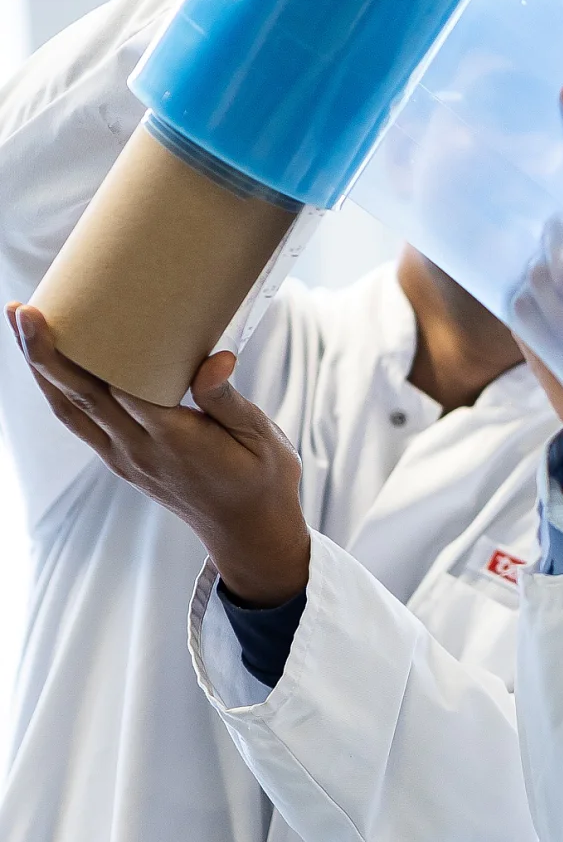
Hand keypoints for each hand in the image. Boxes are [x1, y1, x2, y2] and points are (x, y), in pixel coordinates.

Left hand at [8, 303, 310, 605]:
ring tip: (22, 327)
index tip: (80, 312)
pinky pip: (79, 423)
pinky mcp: (122, 462)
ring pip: (69, 410)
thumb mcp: (260, 437)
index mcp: (175, 439)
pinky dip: (58, 391)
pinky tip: (52, 368)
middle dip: (45, 353)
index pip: (122, 390)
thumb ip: (227, 399)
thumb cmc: (260, 479)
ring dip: (40, 370)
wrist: (248, 531)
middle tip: (23, 311)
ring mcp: (125, 458)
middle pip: (79, 397)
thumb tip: (215, 359)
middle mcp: (139, 450)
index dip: (95, 352)